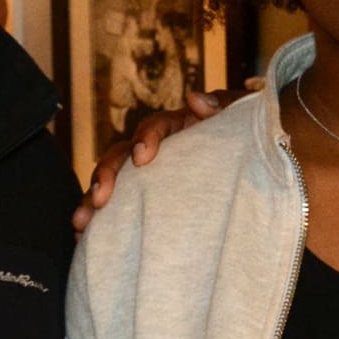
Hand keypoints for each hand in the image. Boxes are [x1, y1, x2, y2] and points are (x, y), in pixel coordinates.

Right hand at [71, 88, 234, 234]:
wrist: (258, 156)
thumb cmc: (247, 133)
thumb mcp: (240, 115)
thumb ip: (223, 106)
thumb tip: (195, 99)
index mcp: (179, 125)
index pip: (157, 125)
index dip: (146, 138)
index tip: (142, 157)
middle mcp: (157, 147)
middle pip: (122, 154)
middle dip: (106, 175)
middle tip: (99, 200)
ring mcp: (148, 174)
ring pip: (112, 182)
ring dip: (92, 200)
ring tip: (80, 224)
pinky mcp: (145, 196)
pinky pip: (118, 206)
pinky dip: (100, 221)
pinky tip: (85, 239)